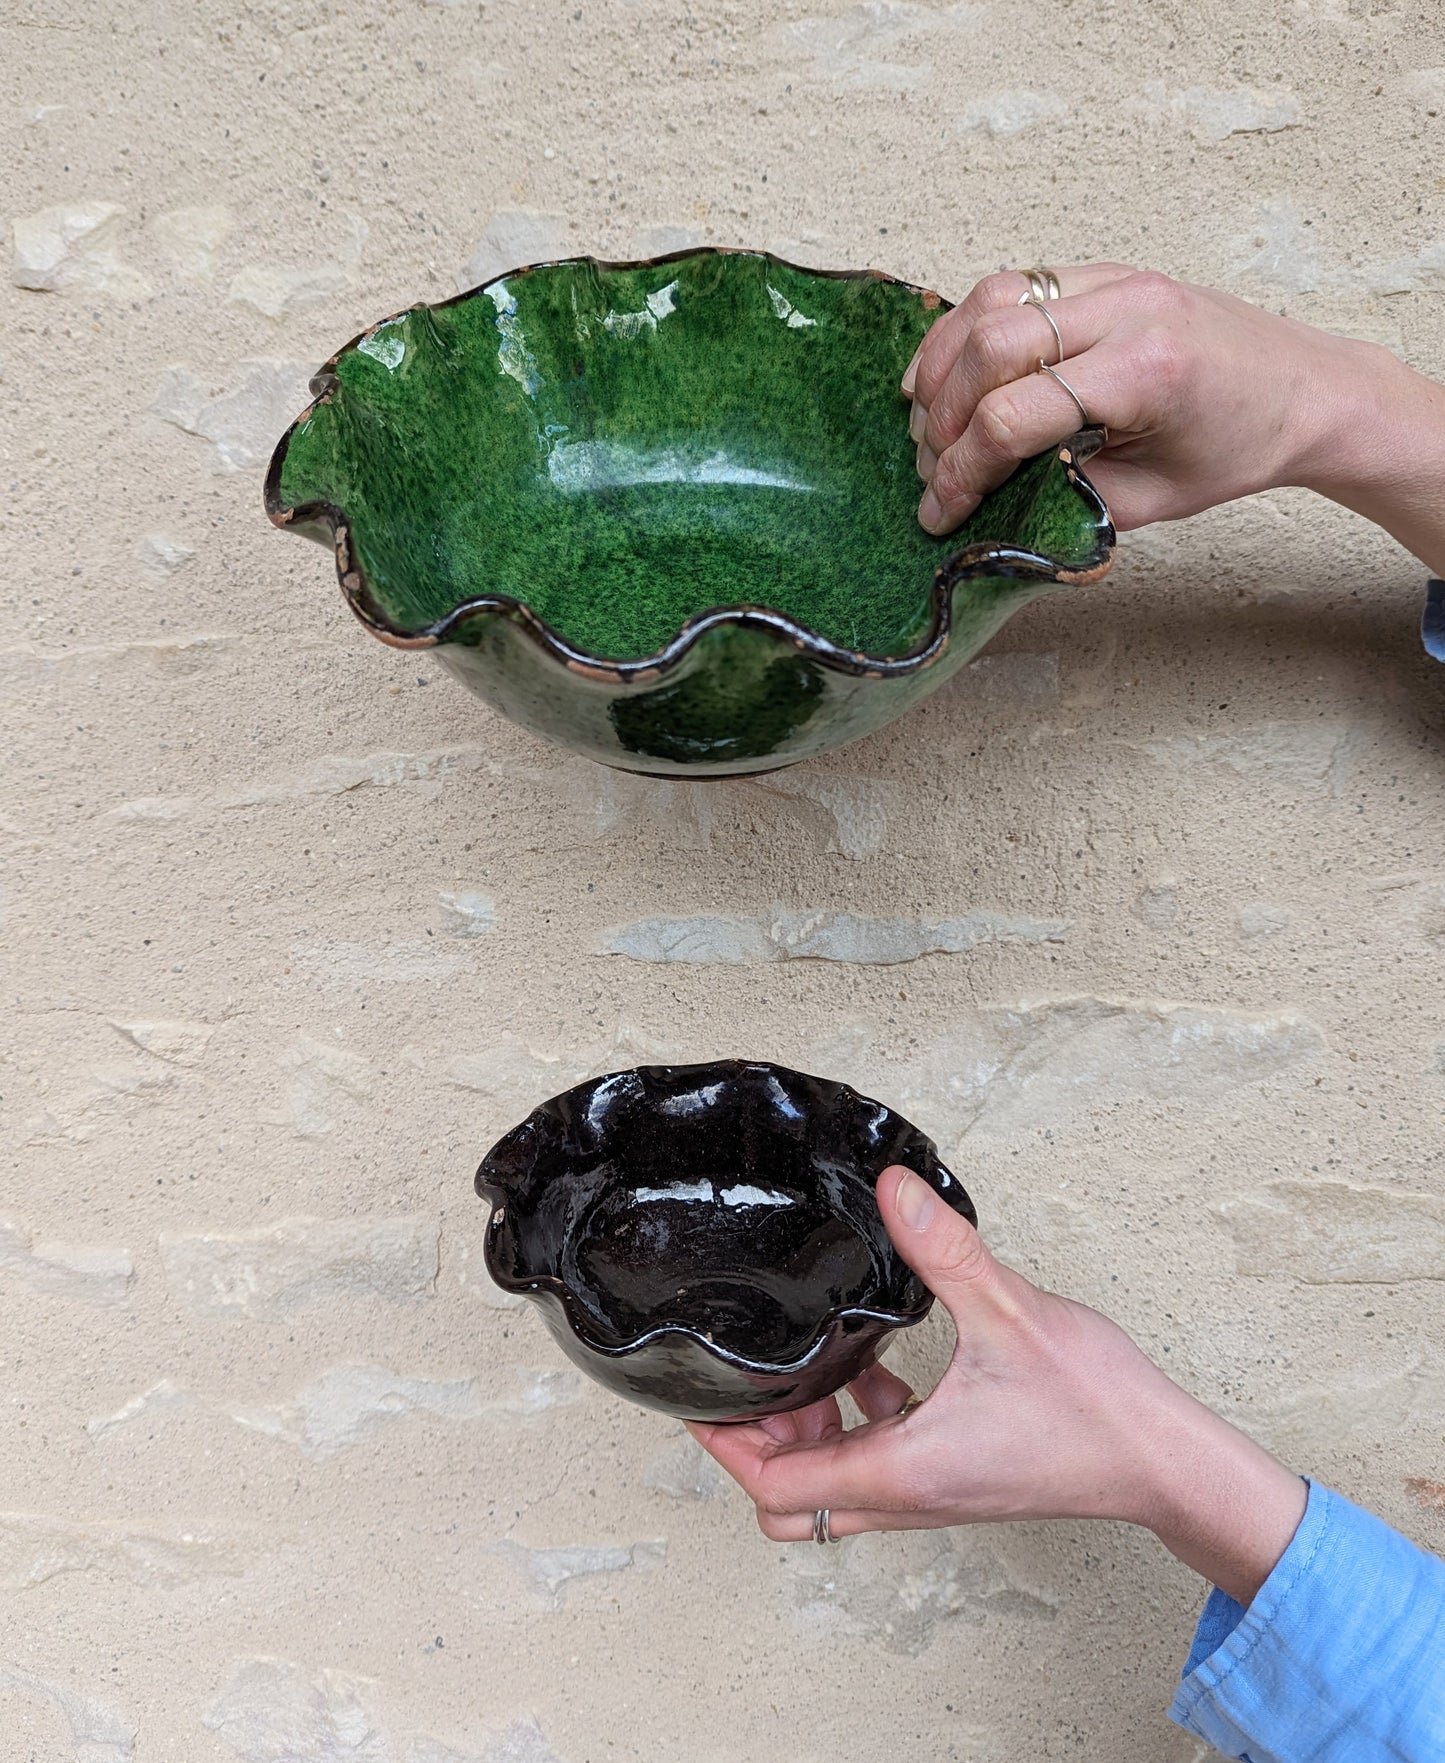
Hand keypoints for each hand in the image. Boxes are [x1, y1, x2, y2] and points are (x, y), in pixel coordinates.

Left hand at [688, 1165, 1307, 1607]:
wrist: (1166, 1463)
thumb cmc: (1096, 1408)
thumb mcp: (1010, 1310)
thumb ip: (942, 1249)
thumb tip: (892, 1191)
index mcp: (905, 1469)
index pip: (778, 1484)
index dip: (726, 1444)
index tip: (696, 1397)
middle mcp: (911, 1496)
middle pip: (791, 1501)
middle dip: (754, 1445)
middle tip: (744, 1377)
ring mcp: (935, 1494)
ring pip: (835, 1490)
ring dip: (805, 1436)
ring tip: (802, 1366)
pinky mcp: (959, 1479)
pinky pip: (882, 1465)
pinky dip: (857, 1426)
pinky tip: (874, 1371)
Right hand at [903, 263, 1444, 576]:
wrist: (1305, 391)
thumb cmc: (1238, 447)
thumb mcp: (1148, 500)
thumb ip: (1063, 499)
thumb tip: (984, 507)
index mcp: (1145, 372)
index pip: (1013, 417)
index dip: (962, 472)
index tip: (941, 512)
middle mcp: (1126, 310)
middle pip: (990, 348)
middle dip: (943, 418)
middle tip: (932, 469)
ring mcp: (1113, 281)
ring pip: (989, 302)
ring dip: (942, 364)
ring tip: (927, 421)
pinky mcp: (1103, 273)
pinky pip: (1012, 286)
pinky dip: (966, 331)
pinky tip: (949, 373)